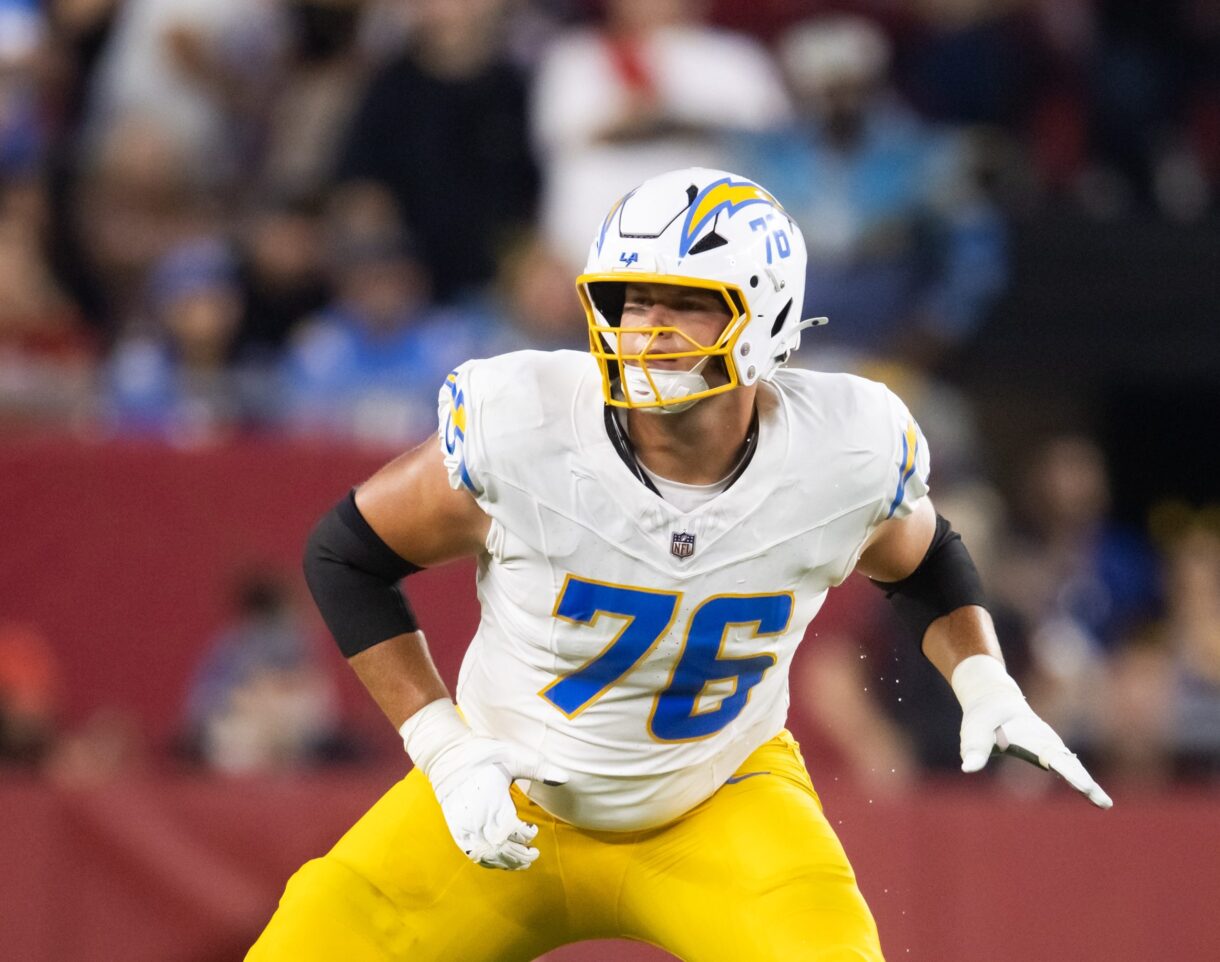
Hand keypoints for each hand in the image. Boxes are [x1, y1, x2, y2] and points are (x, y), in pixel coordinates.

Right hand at [400, 700, 569, 868]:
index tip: (533, 829)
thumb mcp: (512, 757)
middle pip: (503, 850)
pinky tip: (497, 861)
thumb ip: (538, 769)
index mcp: (494, 805)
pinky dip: (487, 862)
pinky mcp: (456, 830)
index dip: (526, 835)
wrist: (445, 755)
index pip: (514, 832)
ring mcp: (465, 828)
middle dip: (520, 856)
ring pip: (488, 856)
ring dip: (506, 863)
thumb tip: (565, 778)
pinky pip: (472, 854)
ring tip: (520, 863)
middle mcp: (479, 821)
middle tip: (534, 854)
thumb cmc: (481, 754)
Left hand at [952, 655, 1112, 808]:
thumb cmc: (984, 716)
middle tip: (1103, 802)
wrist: (994, 700)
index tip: (1083, 785)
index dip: (1069, 772)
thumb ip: (974, 746)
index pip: (1054, 757)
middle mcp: (1047, 743)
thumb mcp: (975, 728)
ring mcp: (1051, 748)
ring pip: (1072, 767)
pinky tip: (1094, 798)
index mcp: (1032, 736)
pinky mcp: (1048, 755)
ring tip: (1104, 804)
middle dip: (1084, 782)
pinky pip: (1068, 770)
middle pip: (1070, 764)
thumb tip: (968, 768)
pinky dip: (1080, 783)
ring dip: (1087, 785)